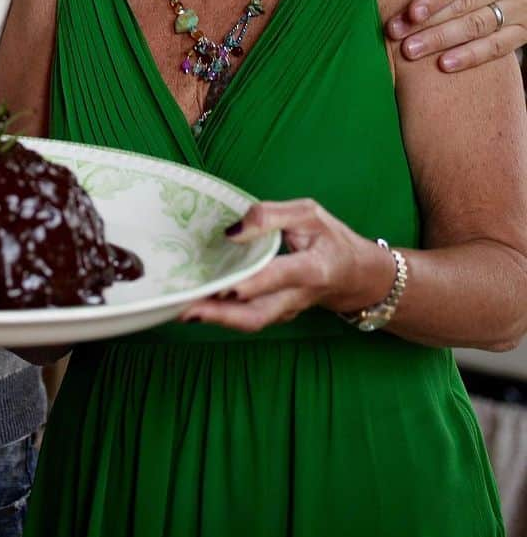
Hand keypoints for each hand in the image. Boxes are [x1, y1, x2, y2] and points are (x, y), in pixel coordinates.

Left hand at [178, 199, 393, 332]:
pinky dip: (222, 315)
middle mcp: (298, 296)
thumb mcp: (309, 214)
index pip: (282, 276)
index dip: (255, 281)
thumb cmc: (331, 239)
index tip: (228, 284)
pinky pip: (247, 318)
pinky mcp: (275, 313)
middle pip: (259, 313)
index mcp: (313, 268)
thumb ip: (272, 215)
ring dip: (215, 318)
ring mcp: (286, 310)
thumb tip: (234, 230)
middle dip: (221, 314)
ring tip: (180, 309)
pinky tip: (194, 304)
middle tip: (186, 307)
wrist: (355, 275)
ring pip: (250, 321)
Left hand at [386, 0, 525, 70]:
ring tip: (409, 51)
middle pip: (468, 4)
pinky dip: (471, 57)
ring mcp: (524, 4)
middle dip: (429, 22)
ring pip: (479, 27)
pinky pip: (499, 47)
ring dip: (443, 41)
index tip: (410, 11)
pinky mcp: (525, 28)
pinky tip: (443, 65)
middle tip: (395, 34)